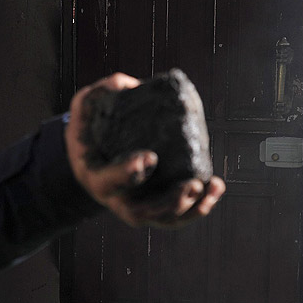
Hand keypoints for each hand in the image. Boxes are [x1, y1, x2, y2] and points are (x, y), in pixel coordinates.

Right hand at [65, 73, 225, 228]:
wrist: (90, 154)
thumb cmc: (90, 128)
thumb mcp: (87, 106)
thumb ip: (105, 93)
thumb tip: (131, 84)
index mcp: (96, 175)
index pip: (110, 180)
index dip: (128, 173)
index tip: (150, 158)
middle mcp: (115, 198)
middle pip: (142, 211)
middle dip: (170, 201)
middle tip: (191, 183)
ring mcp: (135, 206)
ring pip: (163, 218)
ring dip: (189, 208)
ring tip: (208, 187)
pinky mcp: (154, 206)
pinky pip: (177, 215)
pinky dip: (199, 206)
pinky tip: (215, 188)